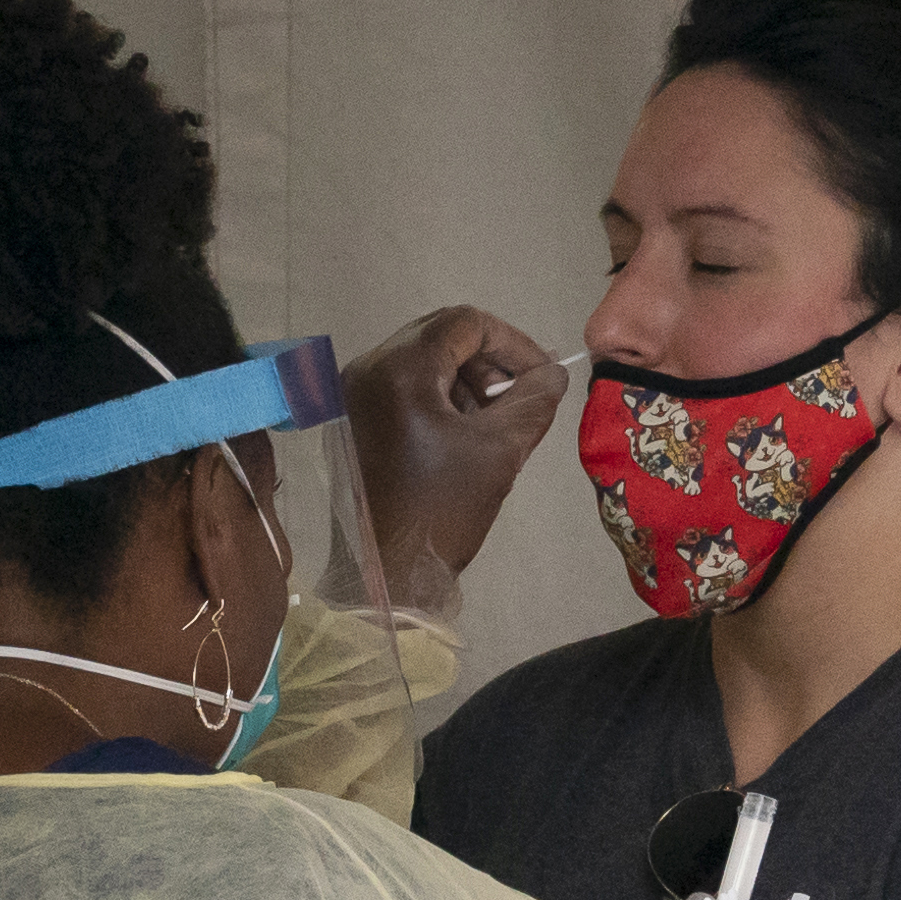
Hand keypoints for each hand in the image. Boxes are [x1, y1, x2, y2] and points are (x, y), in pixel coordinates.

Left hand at [342, 307, 571, 585]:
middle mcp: (365, 369)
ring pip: (421, 359)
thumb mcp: (500, 451)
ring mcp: (350, 394)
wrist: (383, 577)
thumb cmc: (442, 513)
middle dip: (489, 362)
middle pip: (440, 335)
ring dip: (465, 380)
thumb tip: (552, 373)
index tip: (542, 376)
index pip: (466, 323)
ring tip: (493, 422)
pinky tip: (461, 435)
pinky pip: (401, 386)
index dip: (513, 343)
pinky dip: (438, 397)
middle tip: (520, 397)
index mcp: (399, 370)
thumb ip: (533, 400)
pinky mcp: (348, 419)